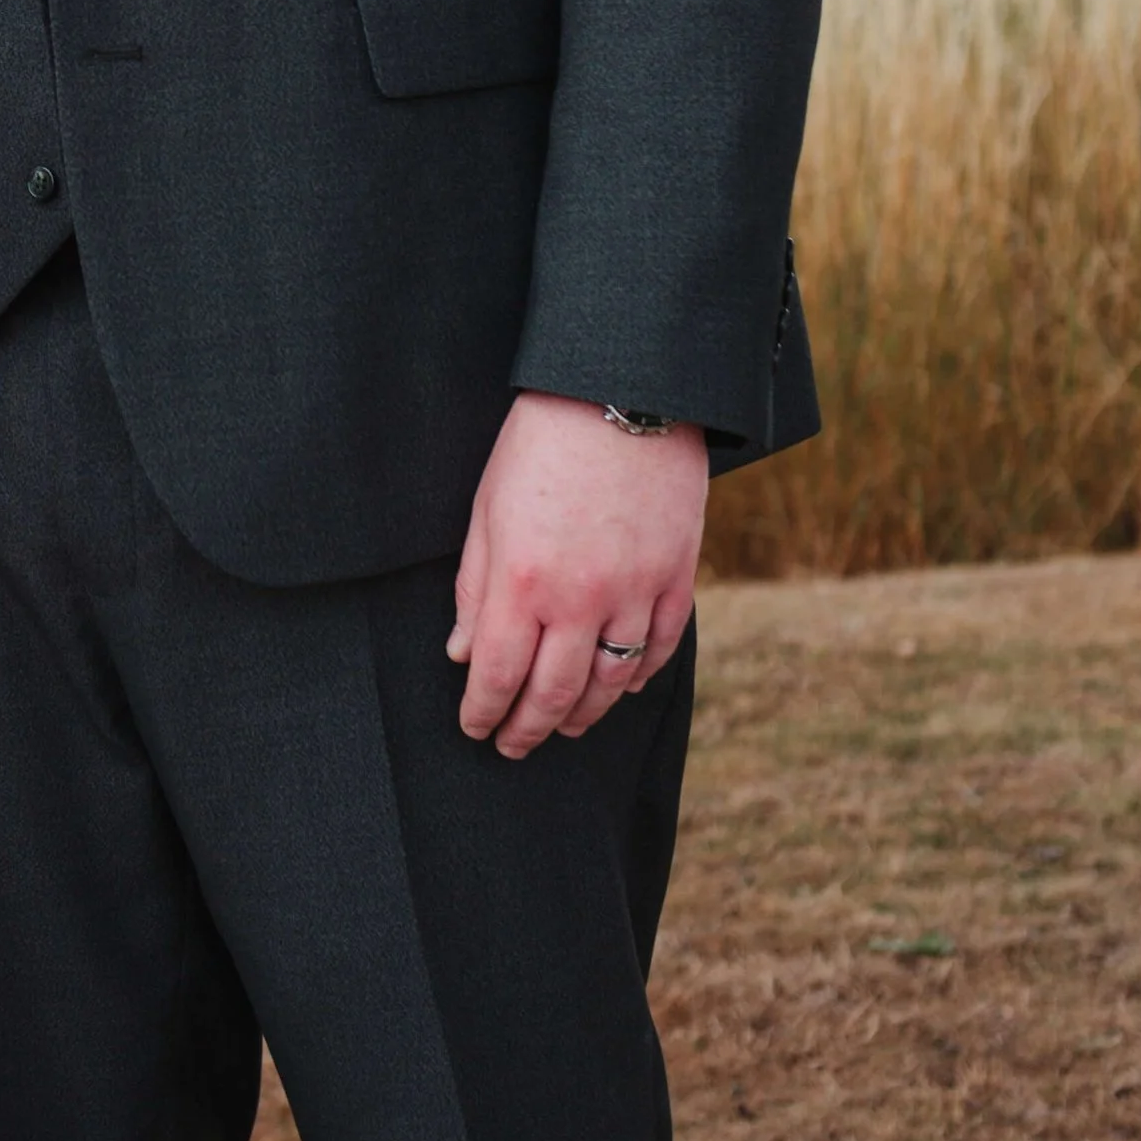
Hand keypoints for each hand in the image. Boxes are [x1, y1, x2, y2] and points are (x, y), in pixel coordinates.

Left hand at [448, 391, 707, 757]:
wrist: (620, 393)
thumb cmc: (539, 445)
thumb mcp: (487, 510)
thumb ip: (475, 588)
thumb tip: (464, 653)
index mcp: (523, 581)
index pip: (498, 674)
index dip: (483, 712)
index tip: (475, 729)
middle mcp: (582, 599)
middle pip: (554, 693)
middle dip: (529, 729)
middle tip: (513, 746)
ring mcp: (636, 592)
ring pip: (611, 682)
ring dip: (583, 714)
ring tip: (563, 726)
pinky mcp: (677, 578)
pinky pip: (661, 648)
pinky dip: (639, 677)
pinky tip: (620, 689)